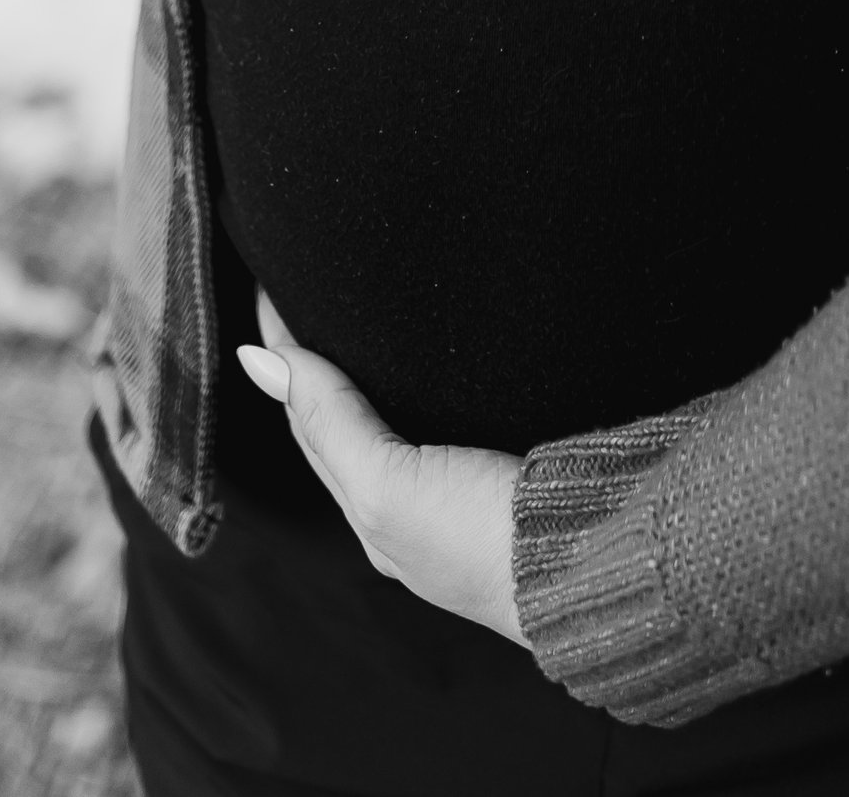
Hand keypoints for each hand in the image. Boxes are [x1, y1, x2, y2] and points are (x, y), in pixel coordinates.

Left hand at [239, 297, 523, 642]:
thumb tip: (257, 362)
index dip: (289, 358)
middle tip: (307, 283)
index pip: (315, 422)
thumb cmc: (483, 543)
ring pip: (404, 407)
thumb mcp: (389, 487)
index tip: (271, 291)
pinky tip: (451, 337)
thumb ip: (332, 422)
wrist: (590, 564)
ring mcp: (469, 477)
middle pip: (353, 416)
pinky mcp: (519, 448)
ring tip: (367, 300)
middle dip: (325, 361)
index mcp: (382, 515)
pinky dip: (439, 368)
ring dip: (380, 363)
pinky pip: (459, 400)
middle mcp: (418, 499)